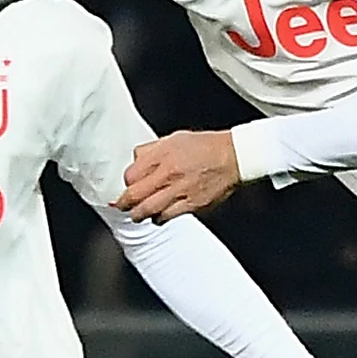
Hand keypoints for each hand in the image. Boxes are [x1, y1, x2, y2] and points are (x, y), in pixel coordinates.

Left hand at [115, 131, 241, 221]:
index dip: (126, 182)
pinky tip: (158, 215)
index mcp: (163, 156)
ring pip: (147, 211)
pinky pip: (167, 217)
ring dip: (138, 214)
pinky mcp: (192, 205)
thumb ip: (152, 149)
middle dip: (123, 204)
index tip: (128, 185)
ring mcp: (181, 192)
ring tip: (137, 214)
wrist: (234, 157)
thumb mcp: (174, 138)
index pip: (130, 175)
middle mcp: (169, 174)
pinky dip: (158, 219)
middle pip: (134, 196)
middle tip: (122, 206)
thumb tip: (135, 159)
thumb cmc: (206, 146)